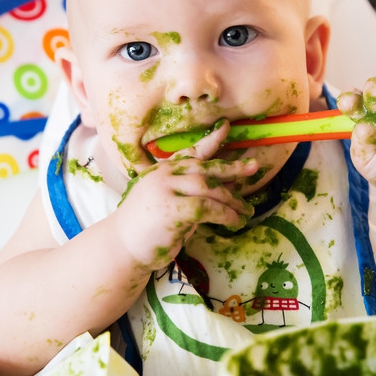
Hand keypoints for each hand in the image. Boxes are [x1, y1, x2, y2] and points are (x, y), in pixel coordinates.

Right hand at [110, 120, 257, 269]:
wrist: (121, 248)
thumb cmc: (145, 230)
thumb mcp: (171, 205)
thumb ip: (191, 194)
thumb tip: (225, 188)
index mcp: (162, 171)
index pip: (190, 152)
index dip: (211, 140)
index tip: (226, 128)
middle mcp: (164, 174)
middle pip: (205, 167)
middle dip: (232, 167)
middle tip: (255, 167)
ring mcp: (166, 189)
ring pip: (209, 187)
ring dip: (232, 200)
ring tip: (247, 210)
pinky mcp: (171, 208)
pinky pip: (207, 207)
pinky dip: (224, 214)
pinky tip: (234, 221)